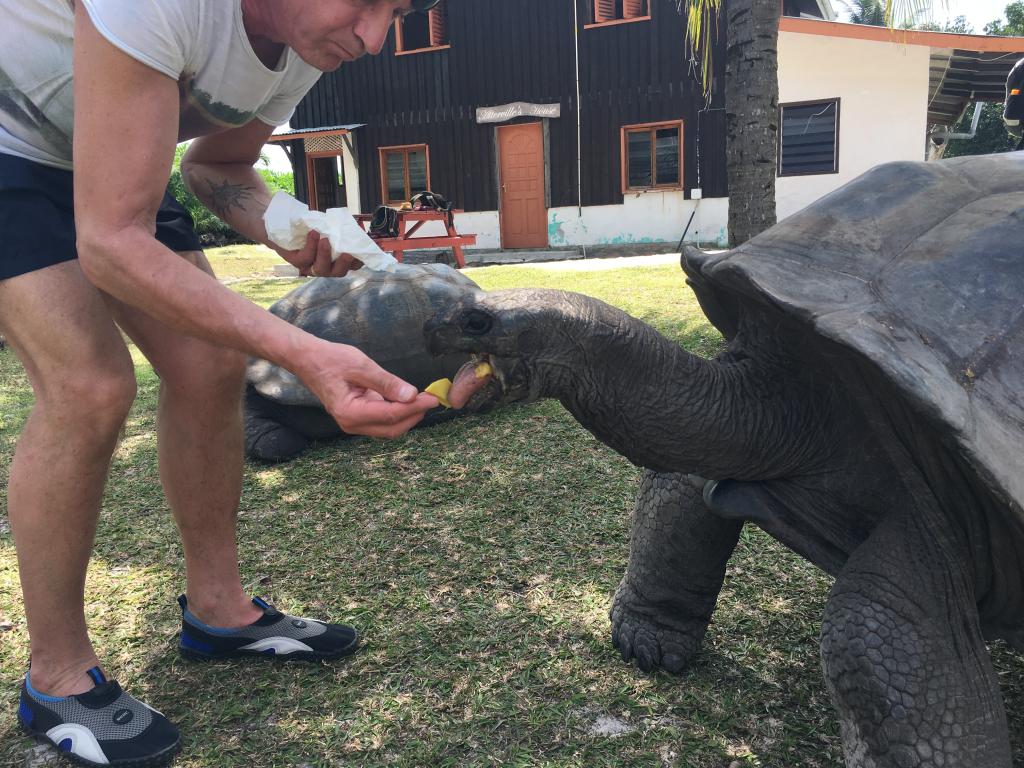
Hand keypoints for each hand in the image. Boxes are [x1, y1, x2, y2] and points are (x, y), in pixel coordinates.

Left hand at [278, 231, 363, 277]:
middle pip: (338, 272)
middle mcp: (323, 267)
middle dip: (344, 264)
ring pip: (321, 269)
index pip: (351, 265)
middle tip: (348, 253)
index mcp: (335, 260)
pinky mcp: (295, 261)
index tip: (364, 250)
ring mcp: (309, 266)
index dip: (359, 261)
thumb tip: (355, 226)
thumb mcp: (326, 225)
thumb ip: (339, 228)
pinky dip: (311, 246)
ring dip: (325, 255)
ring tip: (325, 240)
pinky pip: (304, 258)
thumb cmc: (307, 224)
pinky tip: (313, 233)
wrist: (280, 221)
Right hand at [299, 340, 438, 437]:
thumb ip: (386, 382)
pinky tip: (407, 399)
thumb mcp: (361, 365)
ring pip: (388, 428)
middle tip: (432, 399)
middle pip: (392, 428)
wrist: (308, 360)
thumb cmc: (331, 359)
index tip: (433, 398)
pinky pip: (382, 421)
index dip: (415, 408)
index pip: (391, 415)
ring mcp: (353, 424)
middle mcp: (351, 424)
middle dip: (414, 415)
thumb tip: (411, 395)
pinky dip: (397, 413)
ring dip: (407, 416)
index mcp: (350, 412)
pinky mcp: (357, 418)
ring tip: (423, 399)